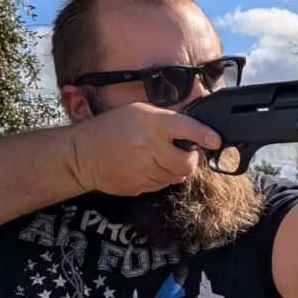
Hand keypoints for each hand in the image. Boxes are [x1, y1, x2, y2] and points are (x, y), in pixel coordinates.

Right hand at [68, 102, 220, 195]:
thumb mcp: (139, 112)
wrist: (81, 154)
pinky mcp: (137, 185)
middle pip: (186, 163)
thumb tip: (196, 128)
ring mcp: (142, 168)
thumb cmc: (112, 128)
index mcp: (149, 122)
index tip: (215, 140)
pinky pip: (161, 185)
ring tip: (159, 158)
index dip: (203, 134)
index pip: (183, 127)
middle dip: (190, 160)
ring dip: (174, 170)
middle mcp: (147, 145)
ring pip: (176, 177)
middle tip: (183, 154)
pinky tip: (147, 167)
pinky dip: (161, 178)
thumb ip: (166, 120)